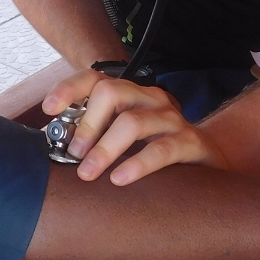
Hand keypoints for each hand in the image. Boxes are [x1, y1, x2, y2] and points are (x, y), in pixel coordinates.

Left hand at [41, 71, 228, 184]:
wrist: (210, 163)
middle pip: (112, 93)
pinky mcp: (191, 142)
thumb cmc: (156, 152)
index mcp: (129, 95)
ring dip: (105, 148)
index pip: (95, 79)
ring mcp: (172, 119)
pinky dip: (137, 164)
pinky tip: (120, 179)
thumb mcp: (123, 140)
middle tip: (73, 154)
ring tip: (88, 173)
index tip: (49, 109)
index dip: (69, 89)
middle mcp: (149, 99)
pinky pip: (162, 149)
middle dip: (87, 124)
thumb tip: (52, 145)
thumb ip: (92, 138)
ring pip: (133, 122)